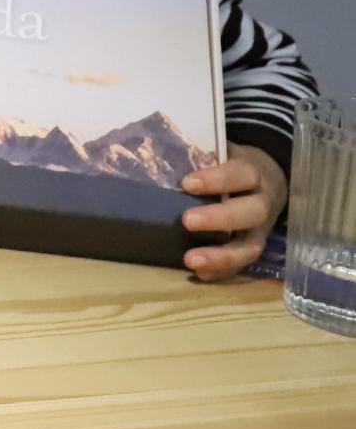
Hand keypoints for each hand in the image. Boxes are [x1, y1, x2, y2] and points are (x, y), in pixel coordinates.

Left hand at [180, 148, 286, 280]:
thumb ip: (200, 154)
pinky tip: (201, 275)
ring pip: (251, 246)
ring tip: (191, 260)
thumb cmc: (232, 164)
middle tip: (187, 220)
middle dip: (220, 218)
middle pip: (251, 212)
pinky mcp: (255, 247)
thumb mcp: (223, 153)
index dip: (217, 179)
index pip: (241, 174)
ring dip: (222, 256)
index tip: (187, 183)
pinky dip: (223, 271)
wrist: (269, 178)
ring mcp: (261, 229)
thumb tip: (159, 153)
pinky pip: (244, 264)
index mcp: (253, 173)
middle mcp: (262, 202)